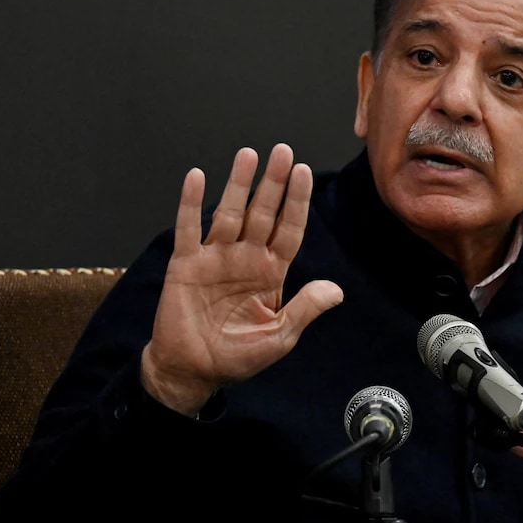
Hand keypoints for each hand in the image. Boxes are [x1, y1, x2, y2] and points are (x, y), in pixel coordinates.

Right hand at [141, 143, 343, 415]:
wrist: (193, 371)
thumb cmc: (237, 356)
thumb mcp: (279, 336)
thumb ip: (304, 309)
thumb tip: (336, 291)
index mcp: (270, 272)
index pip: (289, 229)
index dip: (296, 201)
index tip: (304, 172)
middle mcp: (244, 257)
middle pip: (262, 212)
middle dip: (273, 182)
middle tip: (283, 151)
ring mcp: (215, 258)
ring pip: (228, 212)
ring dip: (238, 184)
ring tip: (248, 155)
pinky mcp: (185, 264)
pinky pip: (188, 229)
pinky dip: (190, 203)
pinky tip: (197, 177)